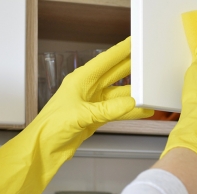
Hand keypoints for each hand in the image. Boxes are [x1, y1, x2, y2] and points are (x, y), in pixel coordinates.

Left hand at [34, 36, 152, 149]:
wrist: (44, 147)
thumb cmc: (51, 127)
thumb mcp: (81, 115)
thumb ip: (107, 110)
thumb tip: (131, 103)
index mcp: (80, 80)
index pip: (105, 61)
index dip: (121, 50)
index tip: (134, 42)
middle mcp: (88, 88)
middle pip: (115, 74)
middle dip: (132, 67)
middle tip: (148, 60)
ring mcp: (93, 102)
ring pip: (120, 94)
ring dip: (134, 95)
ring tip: (151, 92)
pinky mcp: (97, 116)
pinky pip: (118, 110)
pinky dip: (130, 112)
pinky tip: (143, 111)